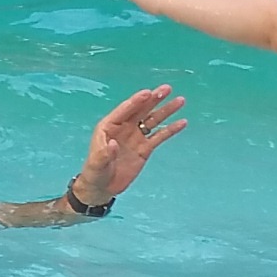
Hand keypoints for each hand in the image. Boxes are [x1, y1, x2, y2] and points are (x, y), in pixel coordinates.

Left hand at [74, 85, 188, 206]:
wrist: (102, 187)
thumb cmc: (95, 172)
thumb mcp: (96, 163)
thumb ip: (105, 153)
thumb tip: (114, 144)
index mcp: (109, 126)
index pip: (125, 110)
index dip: (137, 101)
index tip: (148, 93)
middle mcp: (124, 127)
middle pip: (141, 110)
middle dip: (154, 99)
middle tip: (166, 89)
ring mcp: (136, 137)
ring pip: (153, 120)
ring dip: (165, 110)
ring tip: (179, 100)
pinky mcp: (145, 148)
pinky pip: (159, 136)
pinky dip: (170, 129)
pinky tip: (182, 122)